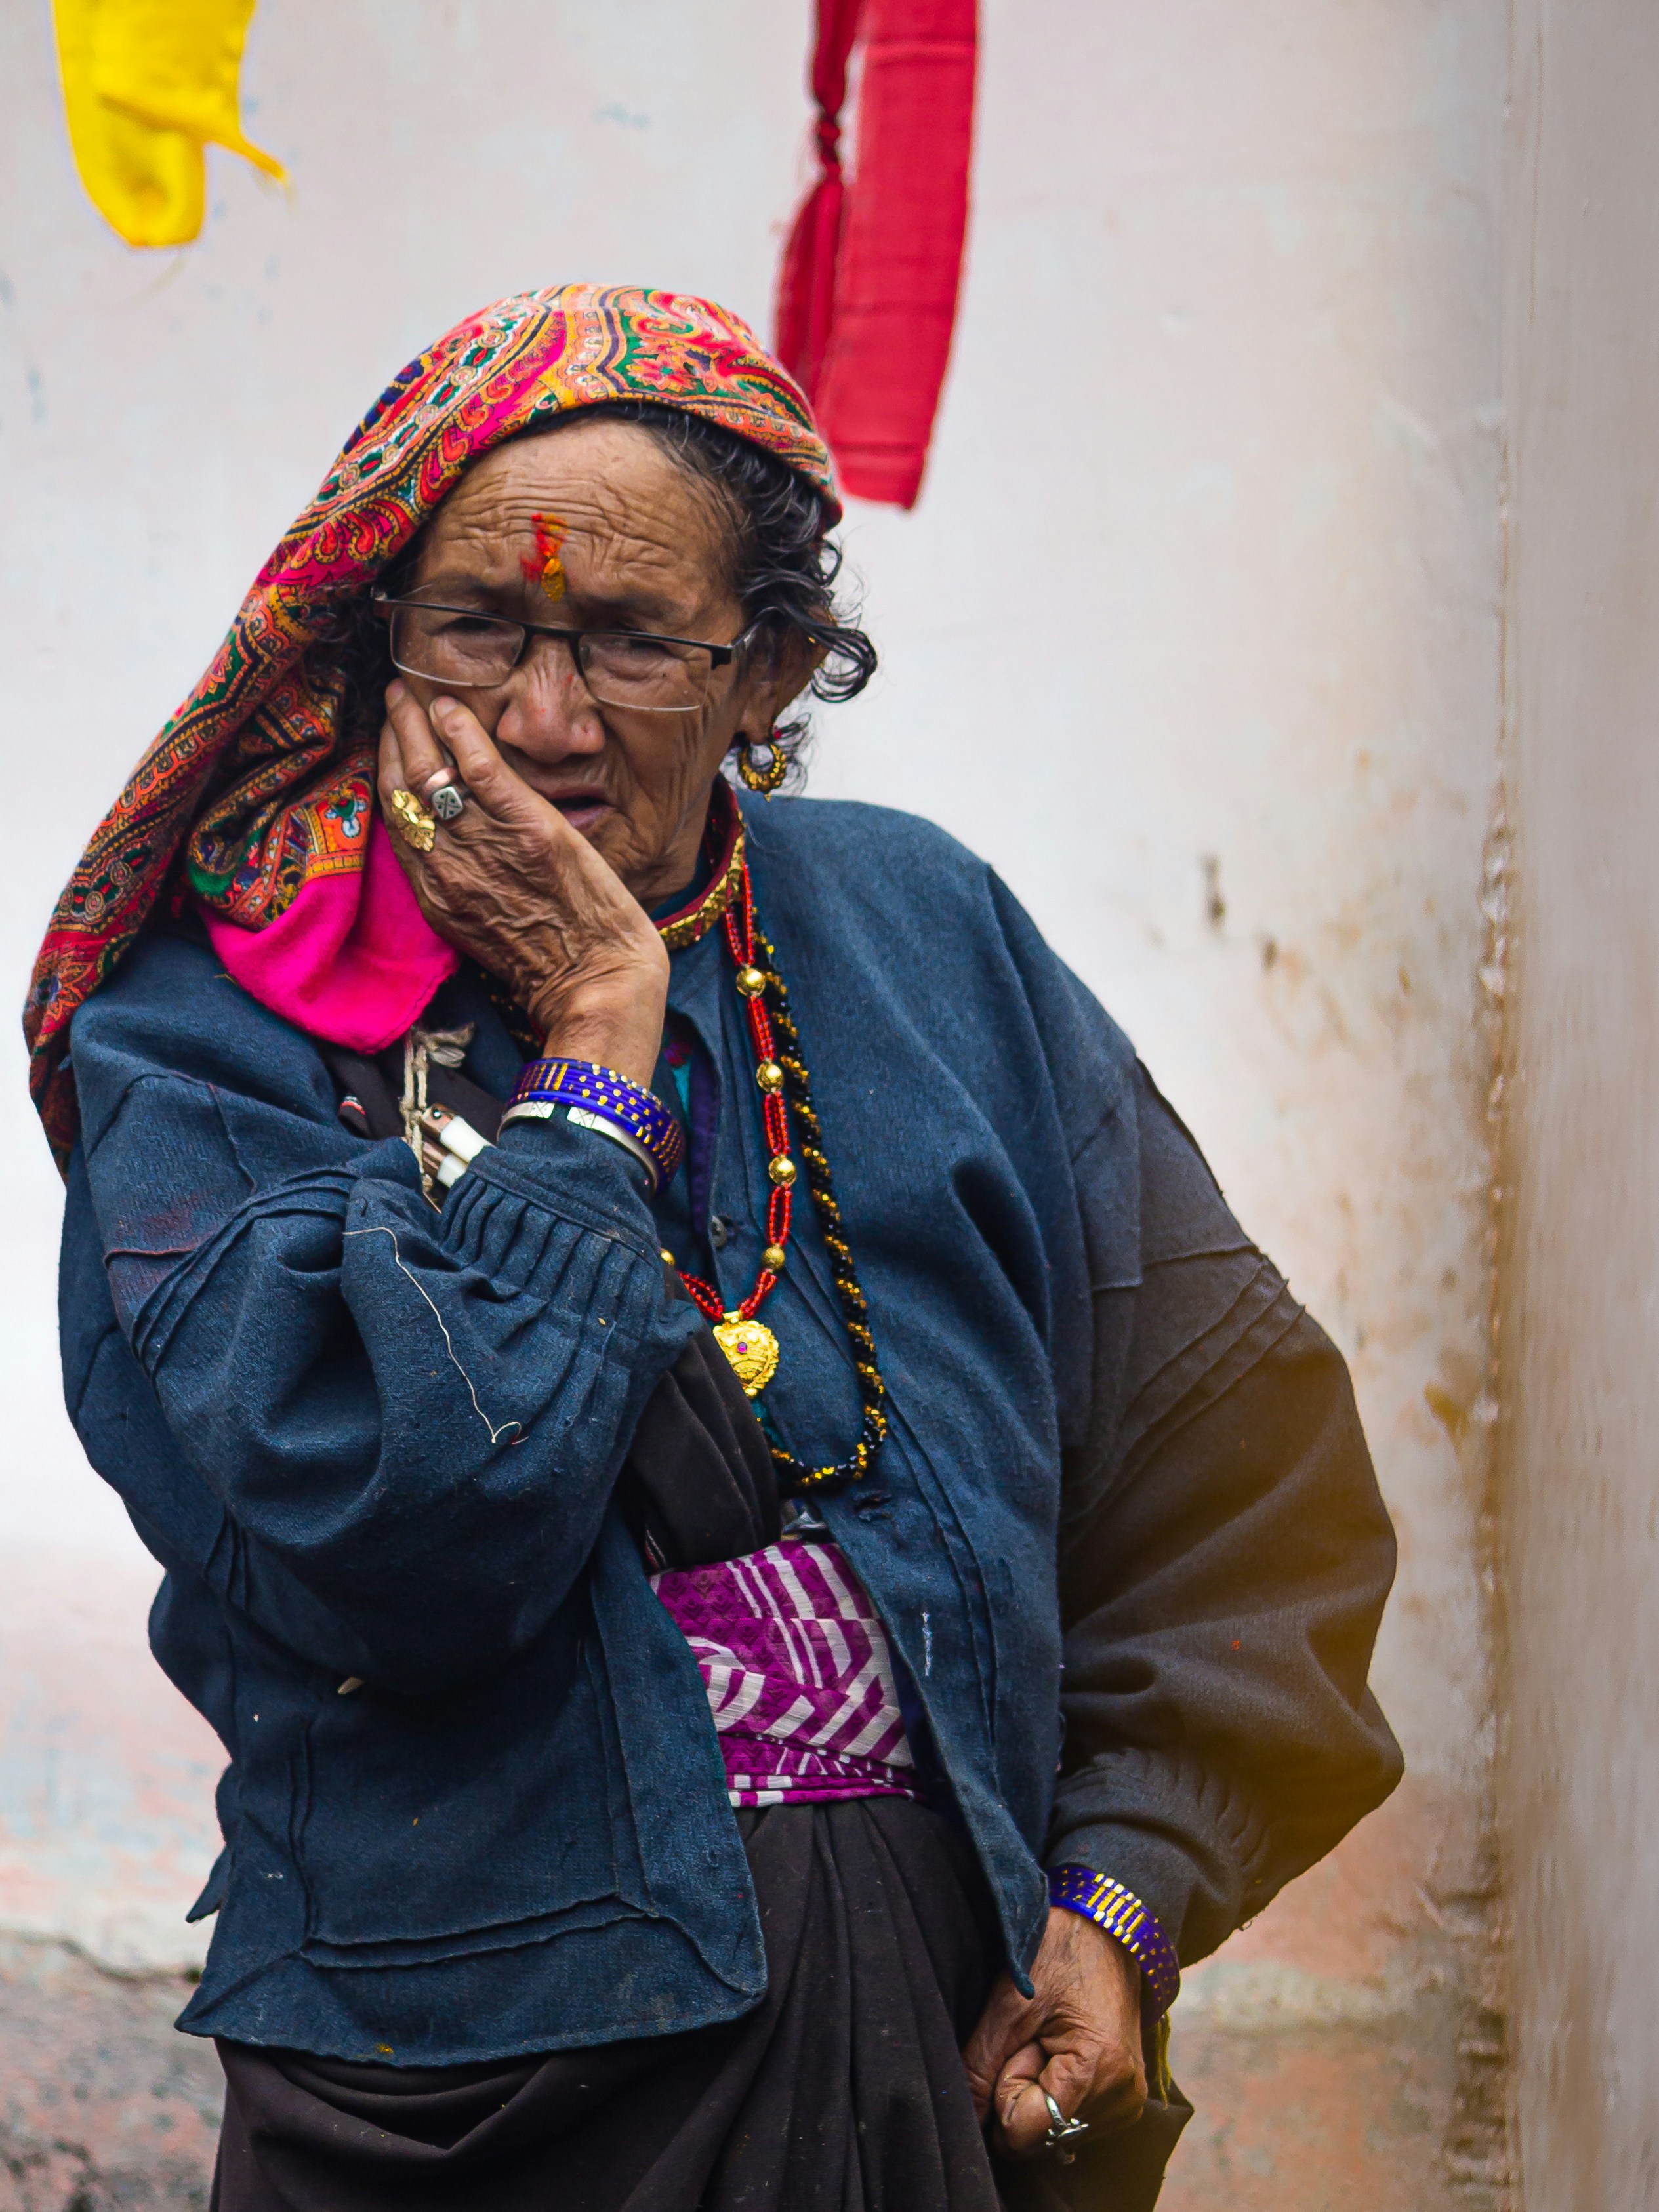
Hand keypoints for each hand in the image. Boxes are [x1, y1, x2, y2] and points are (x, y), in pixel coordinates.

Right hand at [379, 683, 668, 1086]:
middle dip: (394, 734)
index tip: (388, 737)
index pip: (396, 818)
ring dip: (418, 722)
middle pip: (403, 787)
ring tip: (413, 691)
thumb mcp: (484, 927)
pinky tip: (452, 706)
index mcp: (435, 892)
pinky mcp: (529, 831)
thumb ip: (463, 880)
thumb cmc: (551, 963)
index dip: (387, 771)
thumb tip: (457, 838)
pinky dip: (463, 733)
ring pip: (432, 772)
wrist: (597, 983)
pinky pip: (481, 770)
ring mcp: (487, 847)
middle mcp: (448, 867)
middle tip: (394, 697)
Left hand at [963, 1907, 1146, 2158]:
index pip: (1026, 2132)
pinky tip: (1066, 2051)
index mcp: (1098, 2069)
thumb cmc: (1058, 1953)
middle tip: (1036, 2038)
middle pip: (1041, 2136)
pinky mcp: (1127, 2100)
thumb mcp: (1008, 2004)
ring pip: (1055, 2131)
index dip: (1006, 2090)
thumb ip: (979, 2067)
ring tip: (1053, 2038)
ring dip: (1041, 2091)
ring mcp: (1129, 2102)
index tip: (1020, 2043)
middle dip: (1024, 2091)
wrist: (1107, 1929)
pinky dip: (1059, 2092)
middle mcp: (1123, 2097)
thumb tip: (966, 2121)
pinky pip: (1073, 2121)